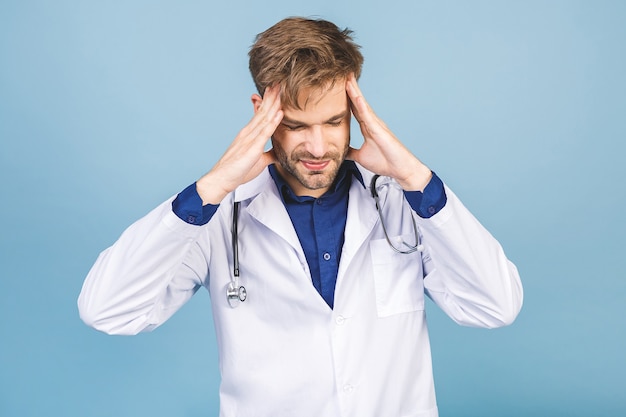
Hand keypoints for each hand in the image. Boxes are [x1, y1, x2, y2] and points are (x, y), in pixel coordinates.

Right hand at [196, 85, 283, 203]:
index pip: (261, 114)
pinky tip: (279, 113)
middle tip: (279, 81)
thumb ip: (269, 154)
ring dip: (273, 103)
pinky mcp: (252, 148)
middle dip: (272, 96)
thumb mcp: (259, 161)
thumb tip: (279, 152)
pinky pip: (264, 133)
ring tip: (280, 89)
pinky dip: (273, 122)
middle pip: (263, 110)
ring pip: (264, 117)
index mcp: (249, 134)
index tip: (276, 90)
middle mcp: (248, 132)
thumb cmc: (237, 171)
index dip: (269, 101)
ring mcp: (249, 138)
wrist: (221, 179)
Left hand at [345, 74, 431, 190]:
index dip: (345, 97)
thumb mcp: (360, 157)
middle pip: (357, 101)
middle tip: (341, 73)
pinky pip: (367, 115)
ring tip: (346, 78)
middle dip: (349, 88)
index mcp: (367, 127)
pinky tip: (354, 95)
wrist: (400, 169)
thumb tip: (340, 151)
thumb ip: (350, 151)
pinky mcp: (379, 129)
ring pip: (362, 104)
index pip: (353, 108)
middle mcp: (372, 122)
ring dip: (354, 91)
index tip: (337, 86)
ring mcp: (376, 124)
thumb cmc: (385, 161)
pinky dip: (360, 104)